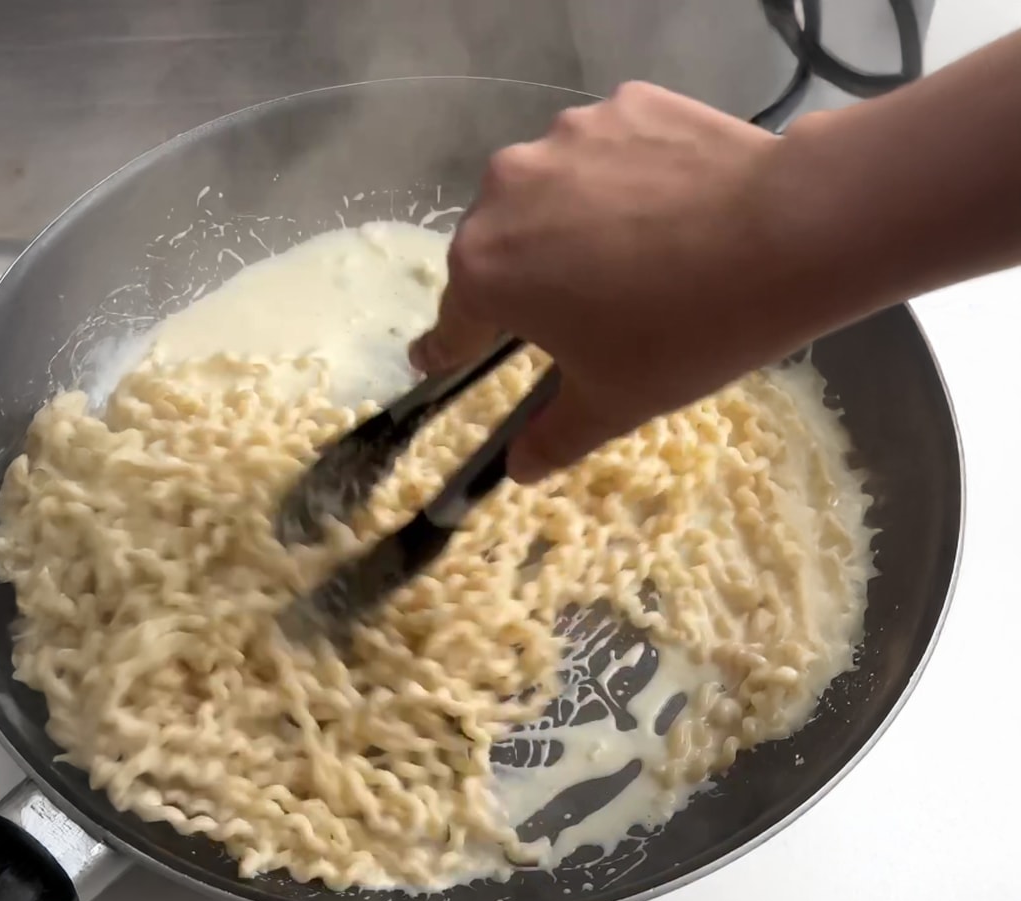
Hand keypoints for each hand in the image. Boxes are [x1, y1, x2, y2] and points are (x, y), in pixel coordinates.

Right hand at [410, 83, 801, 482]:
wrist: (789, 235)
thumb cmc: (681, 333)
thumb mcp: (612, 403)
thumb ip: (551, 438)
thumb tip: (519, 468)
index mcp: (486, 270)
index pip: (452, 322)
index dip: (448, 350)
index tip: (437, 360)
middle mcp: (505, 191)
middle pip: (496, 250)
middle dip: (522, 284)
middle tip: (574, 315)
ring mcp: (565, 138)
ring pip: (548, 197)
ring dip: (570, 227)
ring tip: (632, 257)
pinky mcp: (622, 105)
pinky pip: (602, 155)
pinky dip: (620, 184)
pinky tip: (665, 210)